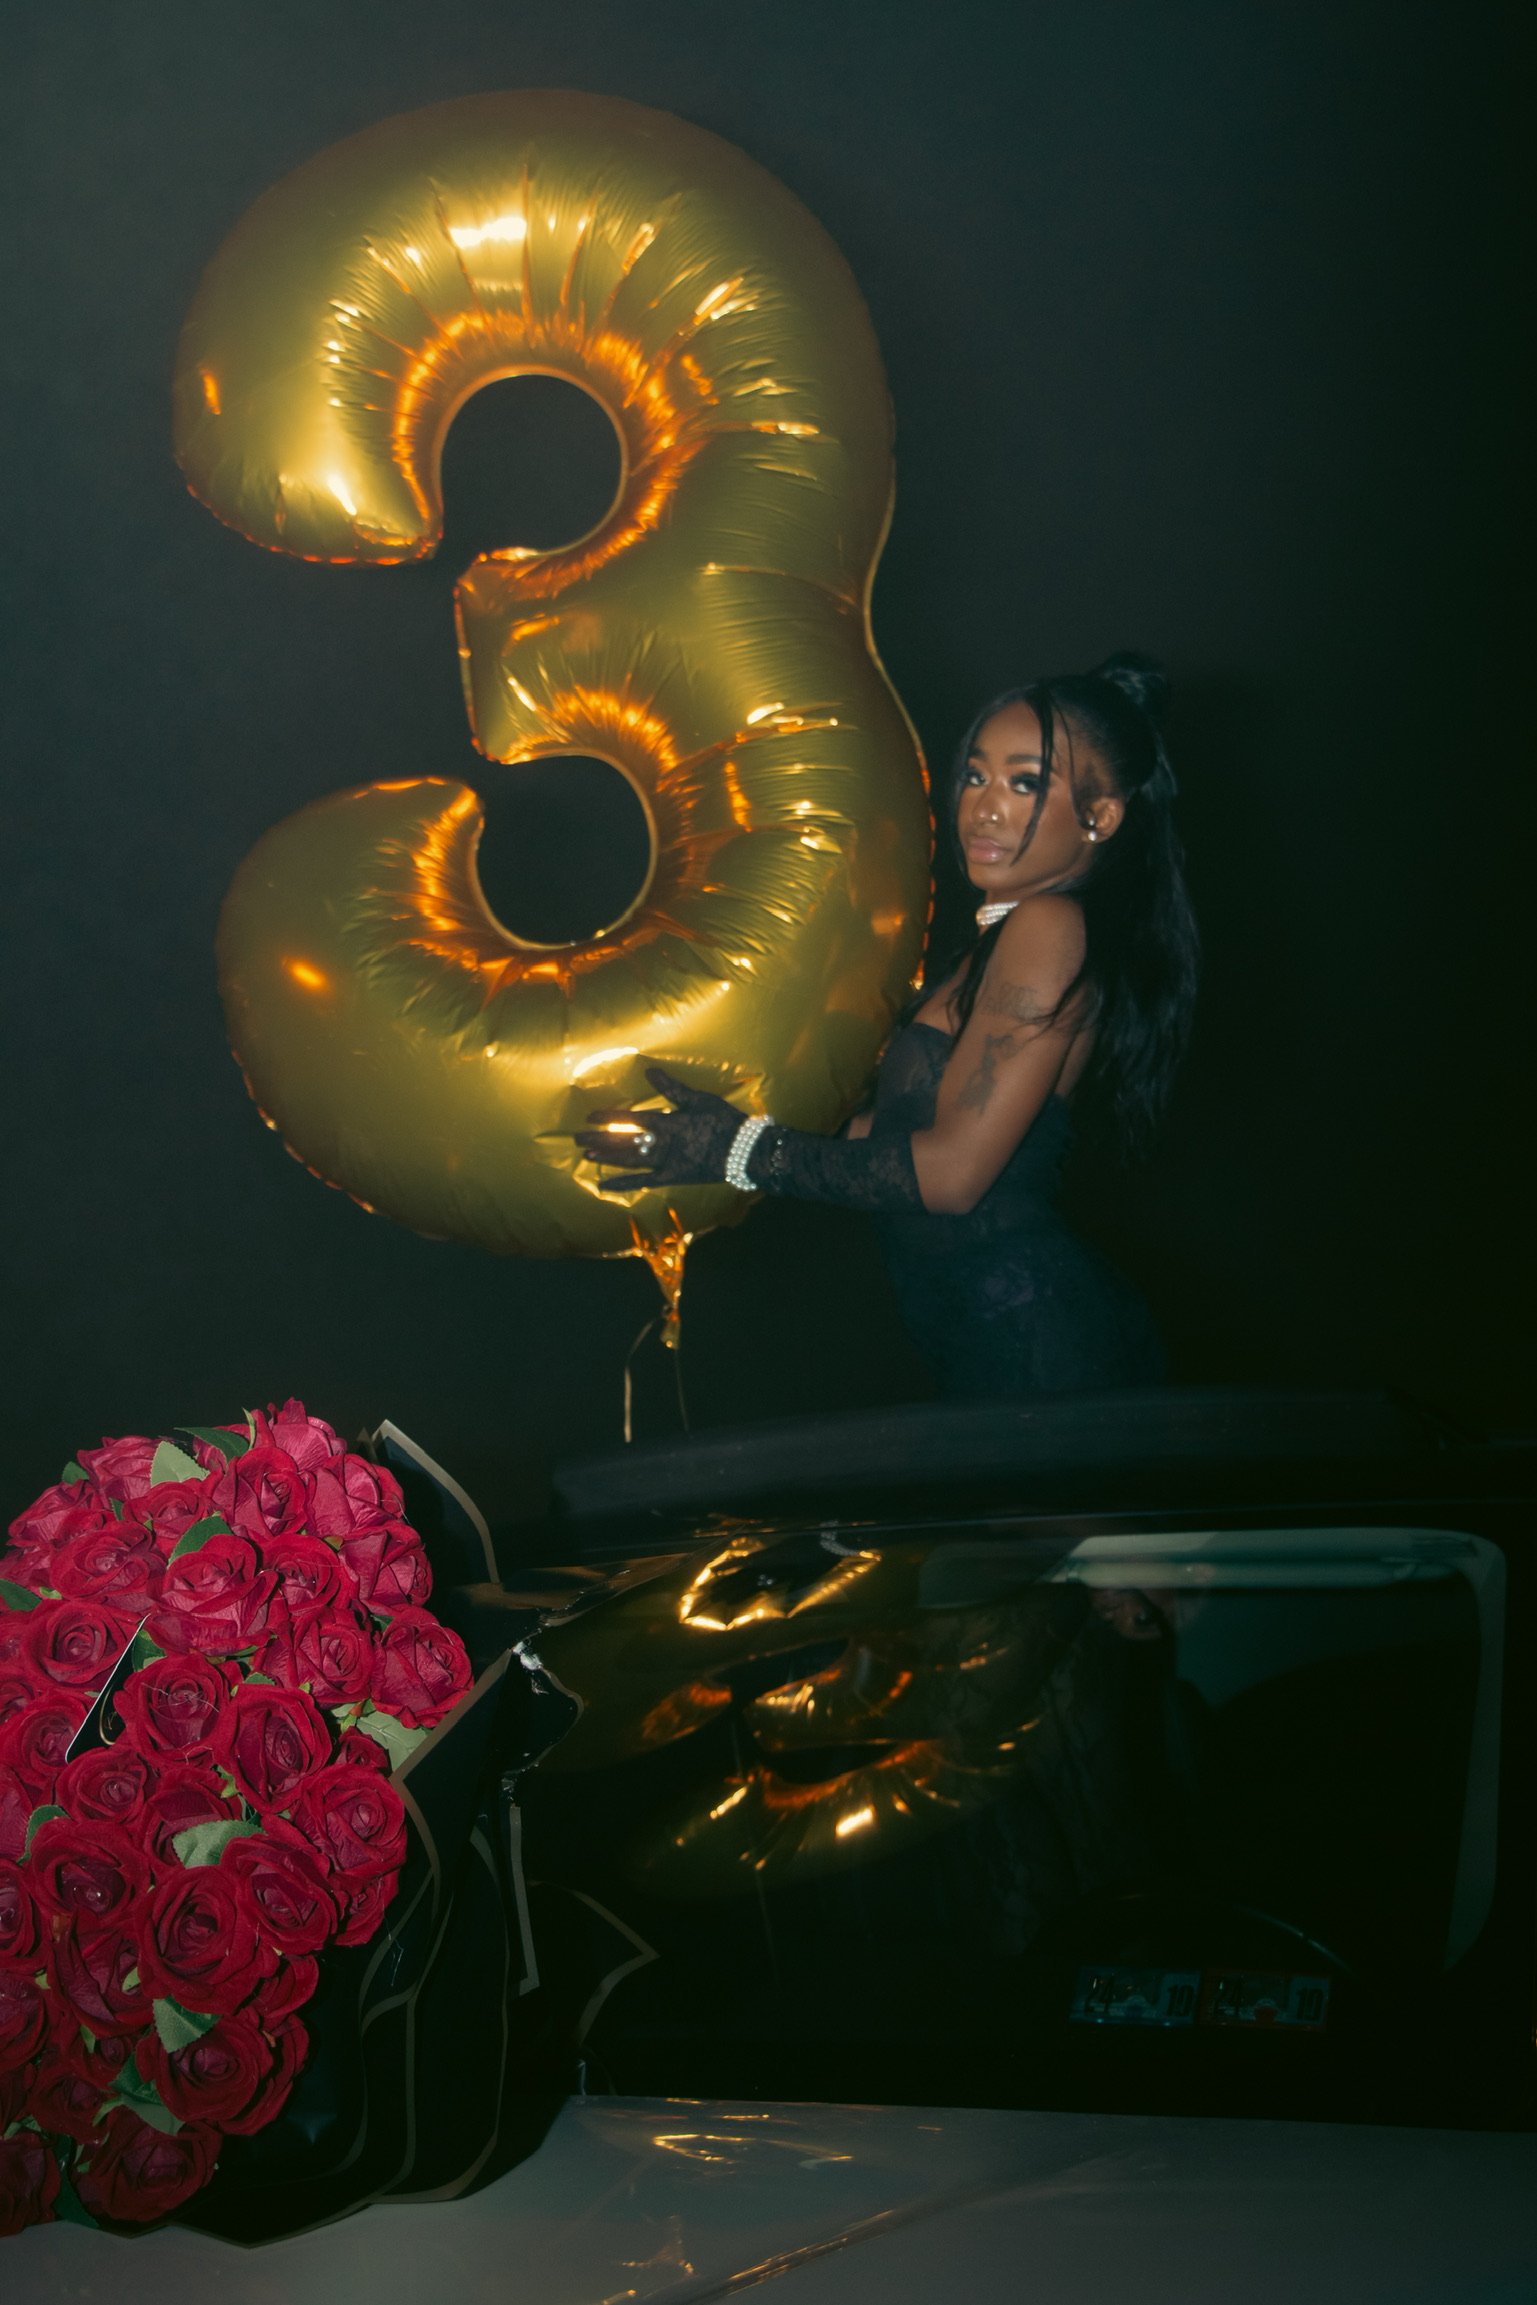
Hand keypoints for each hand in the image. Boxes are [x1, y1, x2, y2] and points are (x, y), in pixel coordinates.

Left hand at [575, 1066, 747, 1190]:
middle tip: (576, 1137)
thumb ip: (672, 1088)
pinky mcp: (671, 1177)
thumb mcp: (700, 1099)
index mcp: (668, 1123)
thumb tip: (649, 1070)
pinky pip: (643, 1182)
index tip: (590, 1116)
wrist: (744, 1152)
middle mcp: (662, 1144)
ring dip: (607, 1157)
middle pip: (624, 1141)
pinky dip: (623, 1183)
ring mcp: (665, 1162)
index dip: (610, 1117)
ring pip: (629, 1160)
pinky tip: (603, 1184)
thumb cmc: (724, 1121)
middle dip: (599, 1139)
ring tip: (585, 1154)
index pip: (632, 1118)